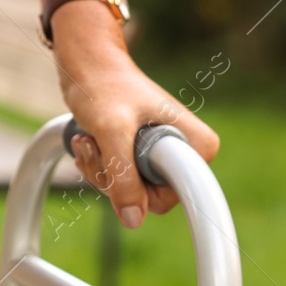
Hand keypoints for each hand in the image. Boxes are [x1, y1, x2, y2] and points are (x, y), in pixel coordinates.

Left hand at [50, 0, 219, 227]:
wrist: (87, 66)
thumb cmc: (103, 87)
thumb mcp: (112, 132)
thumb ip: (123, 175)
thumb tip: (133, 220)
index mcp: (198, 146)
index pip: (176, 196)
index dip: (142, 186)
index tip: (123, 154)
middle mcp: (186, 154)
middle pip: (149, 198)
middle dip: (114, 177)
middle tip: (99, 145)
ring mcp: (162, 157)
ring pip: (129, 192)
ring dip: (99, 169)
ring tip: (90, 139)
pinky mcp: (140, 158)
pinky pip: (117, 182)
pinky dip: (97, 165)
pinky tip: (87, 141)